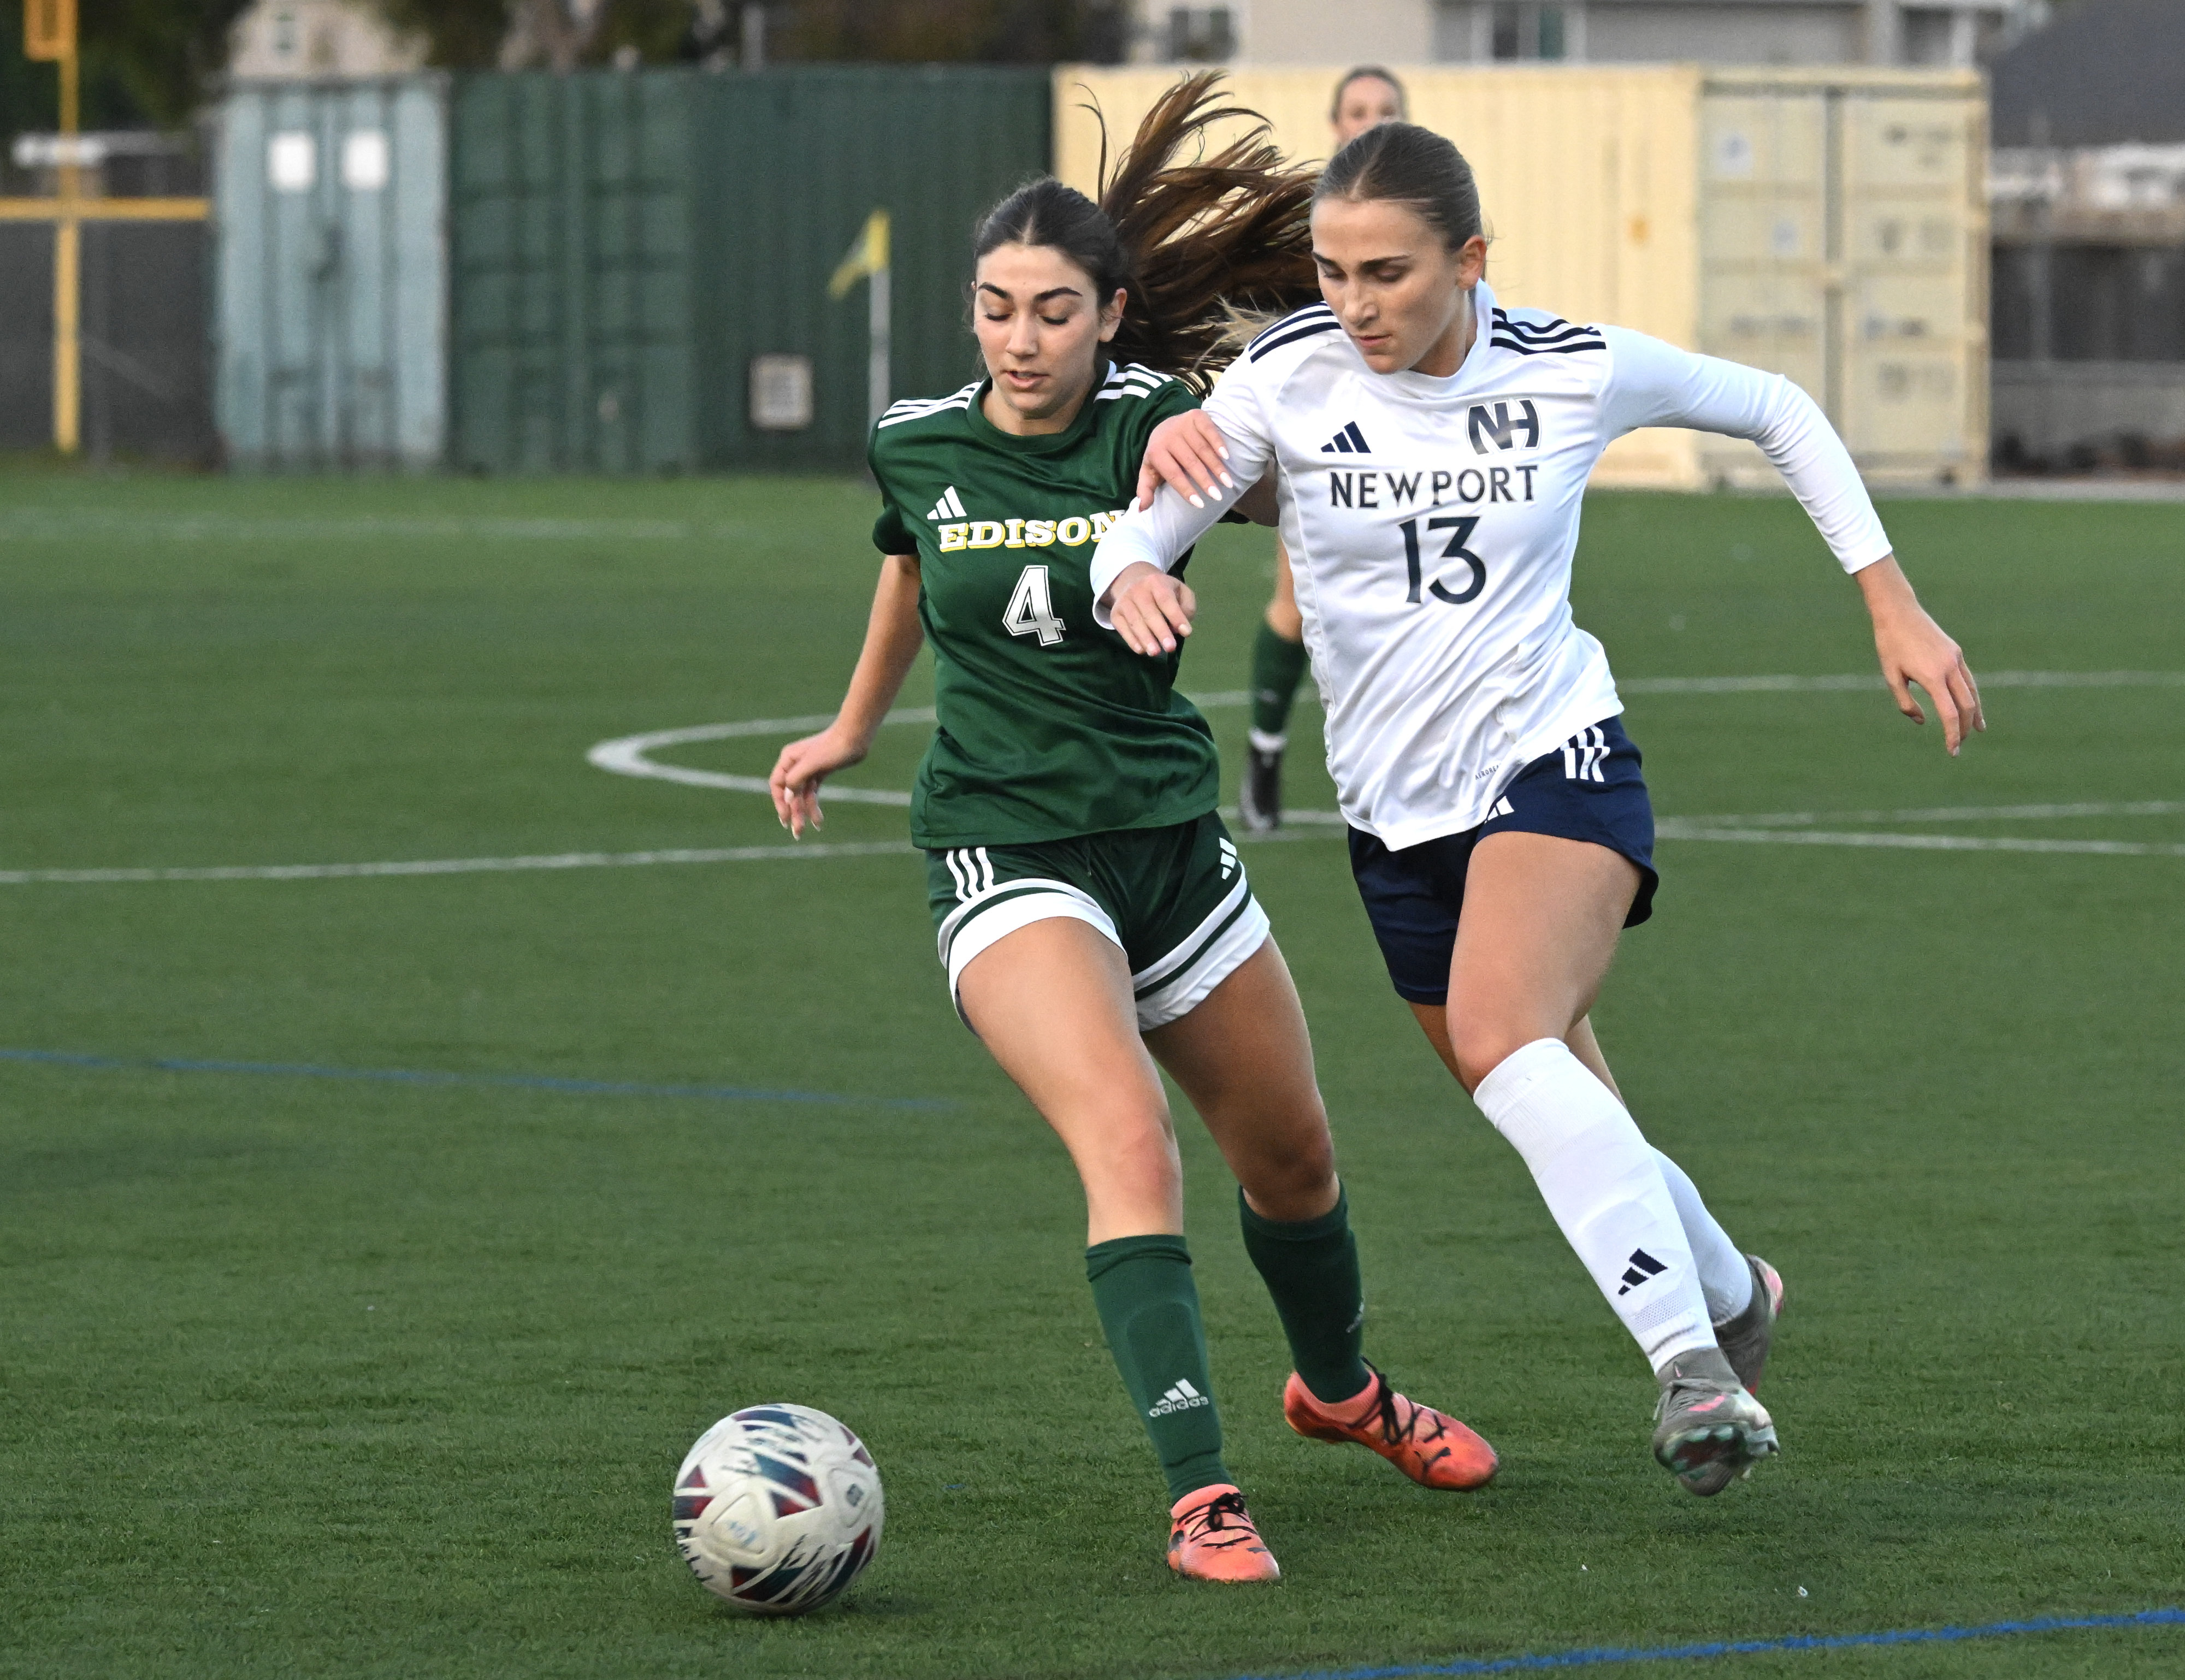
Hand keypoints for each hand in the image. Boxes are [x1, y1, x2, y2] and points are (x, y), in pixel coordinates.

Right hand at [768, 724, 868, 836]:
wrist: (855, 738)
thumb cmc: (833, 747)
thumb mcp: (812, 764)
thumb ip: (796, 779)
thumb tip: (788, 798)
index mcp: (788, 758)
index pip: (778, 785)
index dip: (780, 803)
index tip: (786, 818)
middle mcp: (795, 765)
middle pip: (791, 794)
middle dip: (794, 813)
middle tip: (797, 833)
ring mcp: (808, 769)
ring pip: (802, 796)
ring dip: (805, 813)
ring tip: (811, 830)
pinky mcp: (820, 773)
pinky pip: (813, 794)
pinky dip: (814, 806)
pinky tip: (818, 821)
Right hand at [1105, 561, 1197, 656]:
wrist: (1134, 581)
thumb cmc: (1163, 591)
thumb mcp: (1180, 591)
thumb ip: (1186, 607)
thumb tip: (1178, 629)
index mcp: (1156, 582)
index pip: (1166, 599)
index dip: (1176, 616)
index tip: (1186, 632)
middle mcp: (1137, 589)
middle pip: (1149, 612)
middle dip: (1160, 631)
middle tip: (1170, 647)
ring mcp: (1124, 602)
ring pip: (1134, 621)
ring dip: (1145, 638)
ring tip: (1155, 653)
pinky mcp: (1115, 613)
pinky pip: (1122, 628)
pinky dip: (1131, 640)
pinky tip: (1141, 650)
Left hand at [1134, 410, 1236, 510]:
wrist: (1165, 425)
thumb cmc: (1160, 455)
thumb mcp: (1149, 471)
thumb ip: (1145, 489)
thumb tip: (1141, 509)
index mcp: (1155, 451)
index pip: (1173, 474)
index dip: (1186, 490)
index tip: (1200, 504)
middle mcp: (1168, 436)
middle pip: (1190, 462)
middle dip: (1205, 480)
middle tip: (1217, 496)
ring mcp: (1182, 424)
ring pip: (1202, 448)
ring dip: (1216, 466)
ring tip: (1227, 482)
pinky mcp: (1196, 416)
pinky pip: (1209, 431)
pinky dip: (1218, 443)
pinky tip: (1226, 457)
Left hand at [1856, 557, 1984, 754]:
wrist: (1898, 612)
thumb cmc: (1889, 645)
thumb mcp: (1891, 676)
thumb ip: (1905, 702)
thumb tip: (1923, 721)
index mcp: (1932, 676)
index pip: (1949, 713)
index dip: (1953, 734)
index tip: (1952, 750)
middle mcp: (1949, 668)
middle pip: (1966, 705)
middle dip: (1965, 728)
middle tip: (1959, 744)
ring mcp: (1955, 659)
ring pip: (1972, 692)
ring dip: (1975, 713)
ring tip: (1978, 730)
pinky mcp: (1956, 652)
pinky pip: (1968, 679)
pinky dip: (1972, 695)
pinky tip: (1971, 705)